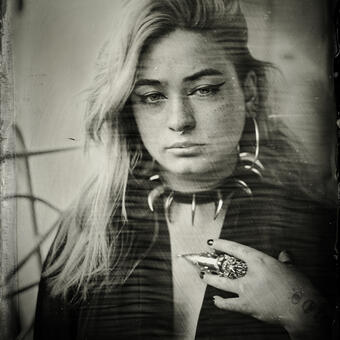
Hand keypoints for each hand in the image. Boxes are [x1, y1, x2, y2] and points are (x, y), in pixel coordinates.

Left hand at [202, 239, 330, 338]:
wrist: (303, 309)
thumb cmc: (299, 287)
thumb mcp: (291, 268)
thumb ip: (284, 260)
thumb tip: (284, 255)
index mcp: (260, 261)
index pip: (236, 249)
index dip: (223, 244)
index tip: (214, 242)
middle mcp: (250, 273)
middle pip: (225, 266)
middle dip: (212, 263)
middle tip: (206, 261)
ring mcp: (246, 290)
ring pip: (222, 283)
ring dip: (211, 280)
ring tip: (204, 277)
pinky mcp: (247, 305)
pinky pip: (229, 304)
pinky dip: (221, 302)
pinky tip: (215, 300)